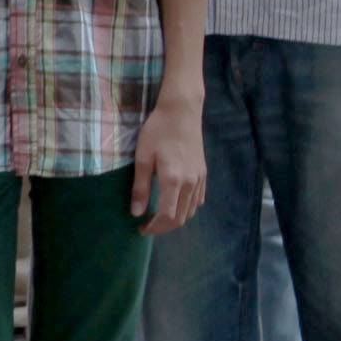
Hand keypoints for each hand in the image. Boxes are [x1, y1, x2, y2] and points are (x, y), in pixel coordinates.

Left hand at [131, 98, 206, 234]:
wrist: (181, 112)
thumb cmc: (157, 131)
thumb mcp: (142, 157)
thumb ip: (140, 187)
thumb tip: (136, 213)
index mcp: (173, 180)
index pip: (167, 216)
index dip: (154, 228)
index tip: (141, 228)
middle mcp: (190, 183)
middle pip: (181, 218)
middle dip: (164, 227)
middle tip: (148, 226)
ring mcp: (199, 178)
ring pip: (191, 210)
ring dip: (176, 219)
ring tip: (159, 216)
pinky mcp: (203, 173)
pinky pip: (198, 199)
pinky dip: (187, 208)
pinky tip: (175, 203)